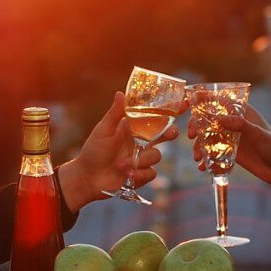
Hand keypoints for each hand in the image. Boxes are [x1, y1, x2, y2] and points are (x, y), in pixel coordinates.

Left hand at [57, 91, 178, 211]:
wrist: (87, 178)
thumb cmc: (93, 151)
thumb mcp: (103, 130)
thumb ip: (115, 113)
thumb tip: (121, 93)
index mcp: (133, 128)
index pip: (155, 116)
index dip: (170, 111)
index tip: (183, 103)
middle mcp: (141, 142)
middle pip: (165, 134)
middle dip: (171, 133)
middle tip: (171, 133)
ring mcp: (142, 159)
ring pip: (157, 156)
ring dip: (140, 160)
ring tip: (120, 165)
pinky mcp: (142, 175)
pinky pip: (151, 173)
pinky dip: (139, 174)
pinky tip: (126, 175)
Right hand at [187, 103, 270, 187]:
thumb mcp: (258, 134)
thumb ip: (240, 125)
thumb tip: (218, 119)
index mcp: (242, 112)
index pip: (220, 101)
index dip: (203, 102)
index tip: (189, 106)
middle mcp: (234, 123)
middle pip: (209, 120)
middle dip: (196, 127)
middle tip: (190, 136)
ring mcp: (231, 138)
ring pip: (208, 138)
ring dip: (199, 146)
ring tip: (197, 157)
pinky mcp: (230, 153)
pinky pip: (213, 153)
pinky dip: (206, 159)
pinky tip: (202, 166)